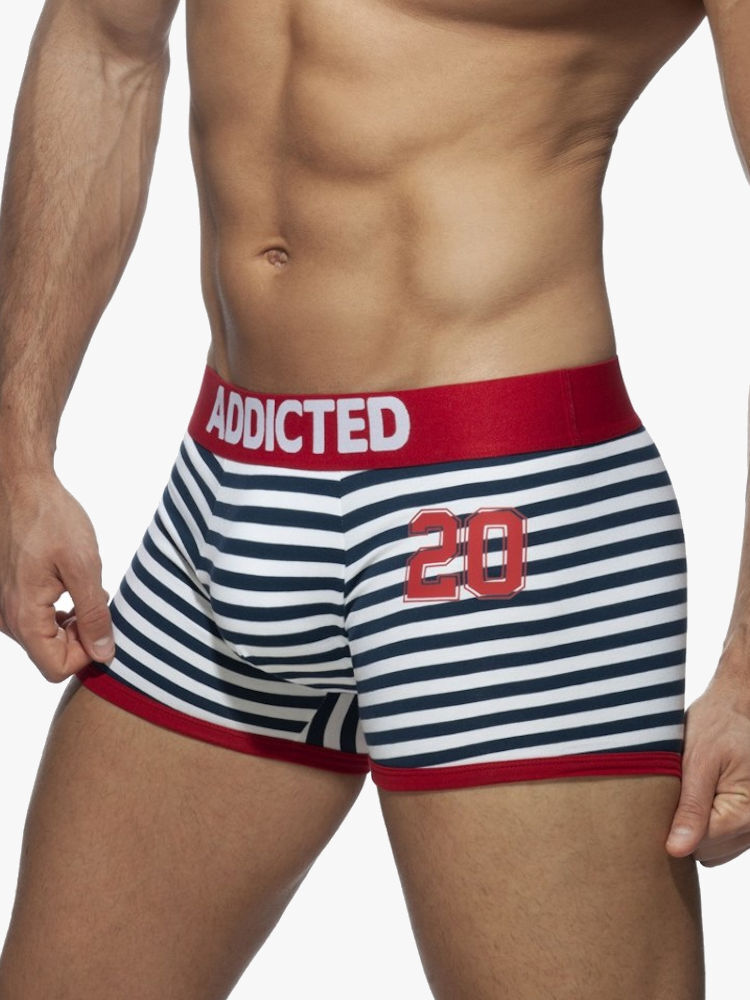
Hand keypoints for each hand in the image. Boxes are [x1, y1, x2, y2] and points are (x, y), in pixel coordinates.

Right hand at [0, 469, 114, 681]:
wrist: (22, 487)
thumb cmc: (51, 519)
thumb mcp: (84, 567)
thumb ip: (94, 614)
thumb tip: (103, 653)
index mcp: (24, 616)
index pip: (56, 668)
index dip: (87, 653)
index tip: (103, 623)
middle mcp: (7, 618)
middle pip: (51, 655)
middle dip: (81, 636)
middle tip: (98, 601)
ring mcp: (6, 607)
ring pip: (45, 638)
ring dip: (72, 622)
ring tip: (87, 590)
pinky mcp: (10, 595)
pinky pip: (37, 619)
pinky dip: (60, 611)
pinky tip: (73, 585)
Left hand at [666, 668, 749, 865]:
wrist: (737, 706)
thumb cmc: (718, 725)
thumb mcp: (699, 761)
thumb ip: (691, 808)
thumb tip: (676, 850)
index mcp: (746, 812)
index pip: (699, 845)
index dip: (674, 826)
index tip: (662, 801)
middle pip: (706, 852)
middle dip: (686, 826)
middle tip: (678, 789)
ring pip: (713, 849)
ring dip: (697, 825)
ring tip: (691, 788)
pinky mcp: (745, 819)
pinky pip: (721, 838)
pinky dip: (706, 821)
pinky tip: (700, 793)